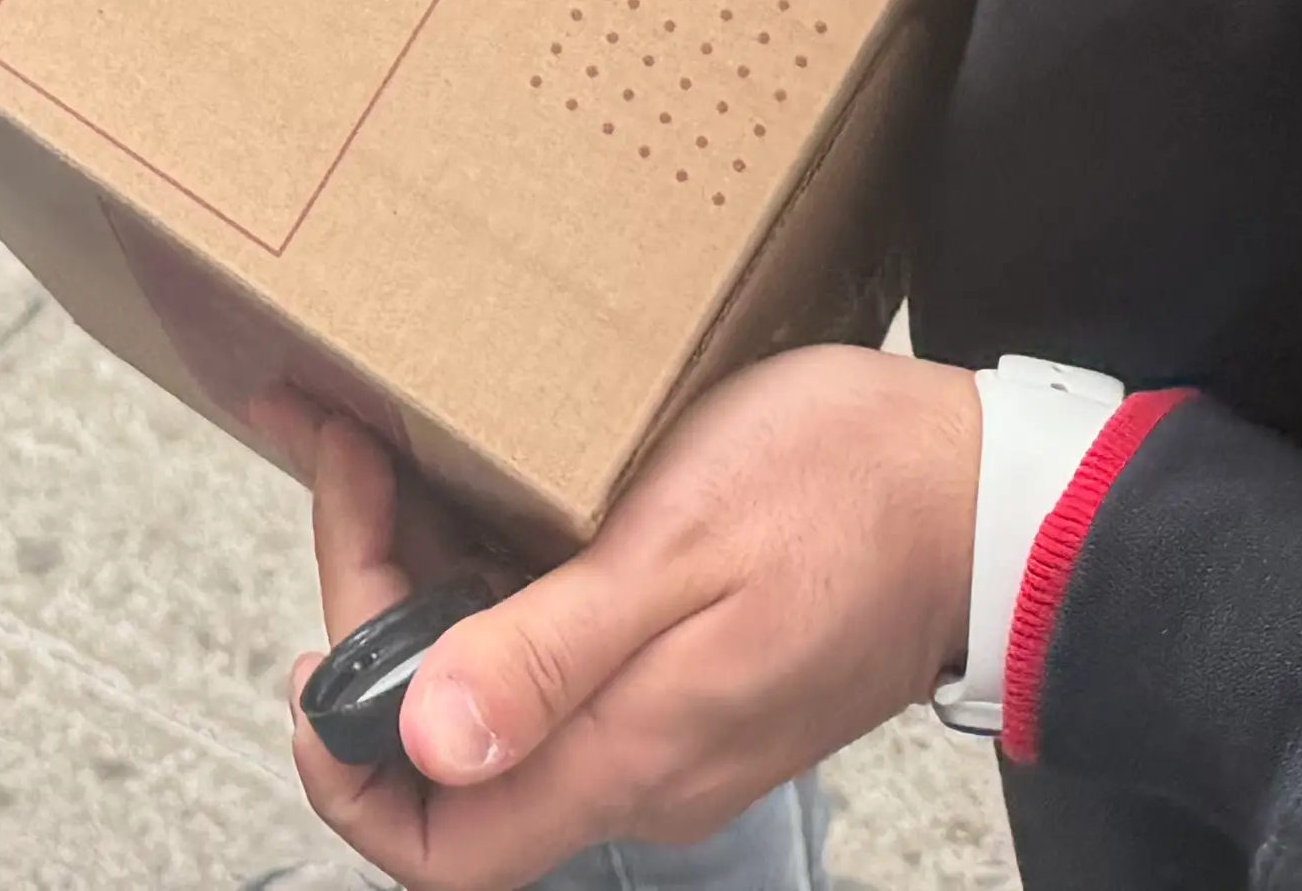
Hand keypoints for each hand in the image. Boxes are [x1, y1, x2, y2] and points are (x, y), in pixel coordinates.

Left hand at [270, 353, 977, 890]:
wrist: (991, 497)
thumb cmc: (849, 496)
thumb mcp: (680, 551)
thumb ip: (550, 654)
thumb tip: (425, 738)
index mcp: (628, 756)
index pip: (437, 850)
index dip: (344, 773)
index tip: (310, 648)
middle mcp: (638, 766)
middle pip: (448, 756)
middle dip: (371, 621)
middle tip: (353, 468)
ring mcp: (667, 726)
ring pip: (495, 697)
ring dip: (424, 588)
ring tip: (385, 452)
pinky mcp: (689, 677)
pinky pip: (555, 661)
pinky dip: (493, 580)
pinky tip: (477, 489)